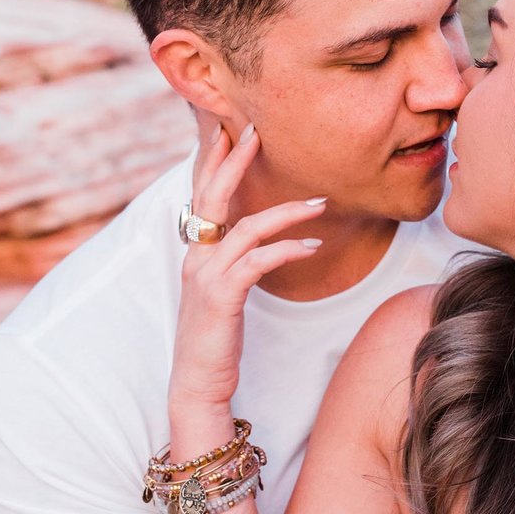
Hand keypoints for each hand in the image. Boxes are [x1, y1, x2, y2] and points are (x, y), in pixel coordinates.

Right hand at [167, 123, 327, 425]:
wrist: (198, 384)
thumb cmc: (215, 340)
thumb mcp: (221, 293)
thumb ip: (231, 263)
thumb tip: (252, 242)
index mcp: (195, 253)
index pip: (200, 196)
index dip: (211, 162)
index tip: (226, 129)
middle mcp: (195, 258)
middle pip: (211, 196)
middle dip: (233, 161)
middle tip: (254, 131)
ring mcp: (206, 276)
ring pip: (245, 227)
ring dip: (285, 211)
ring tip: (319, 203)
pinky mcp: (222, 296)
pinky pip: (258, 261)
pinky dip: (287, 249)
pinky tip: (313, 246)